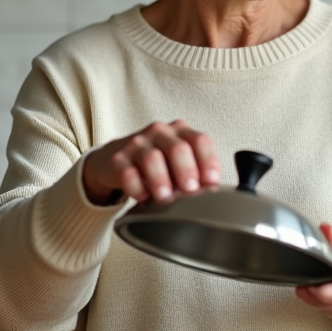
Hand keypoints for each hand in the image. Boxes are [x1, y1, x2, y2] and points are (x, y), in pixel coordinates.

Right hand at [82, 120, 220, 205]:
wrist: (117, 161)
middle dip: (186, 170)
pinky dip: (136, 187)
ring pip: (152, 158)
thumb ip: (197, 173)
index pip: (200, 141)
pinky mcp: (118, 158)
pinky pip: (127, 172)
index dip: (209, 161)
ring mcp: (138, 143)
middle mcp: (160, 133)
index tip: (212, 181)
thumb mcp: (179, 163)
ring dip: (160, 179)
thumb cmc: (157, 164)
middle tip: (189, 189)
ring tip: (164, 196)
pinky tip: (142, 197)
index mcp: (181, 132)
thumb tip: (213, 193)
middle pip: (178, 148)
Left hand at [294, 223, 331, 320]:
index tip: (308, 278)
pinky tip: (320, 290)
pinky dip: (317, 302)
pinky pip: (325, 311)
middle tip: (306, 278)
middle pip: (325, 302)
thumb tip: (325, 229)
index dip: (314, 289)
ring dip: (312, 297)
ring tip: (313, 282)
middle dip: (310, 291)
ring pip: (322, 308)